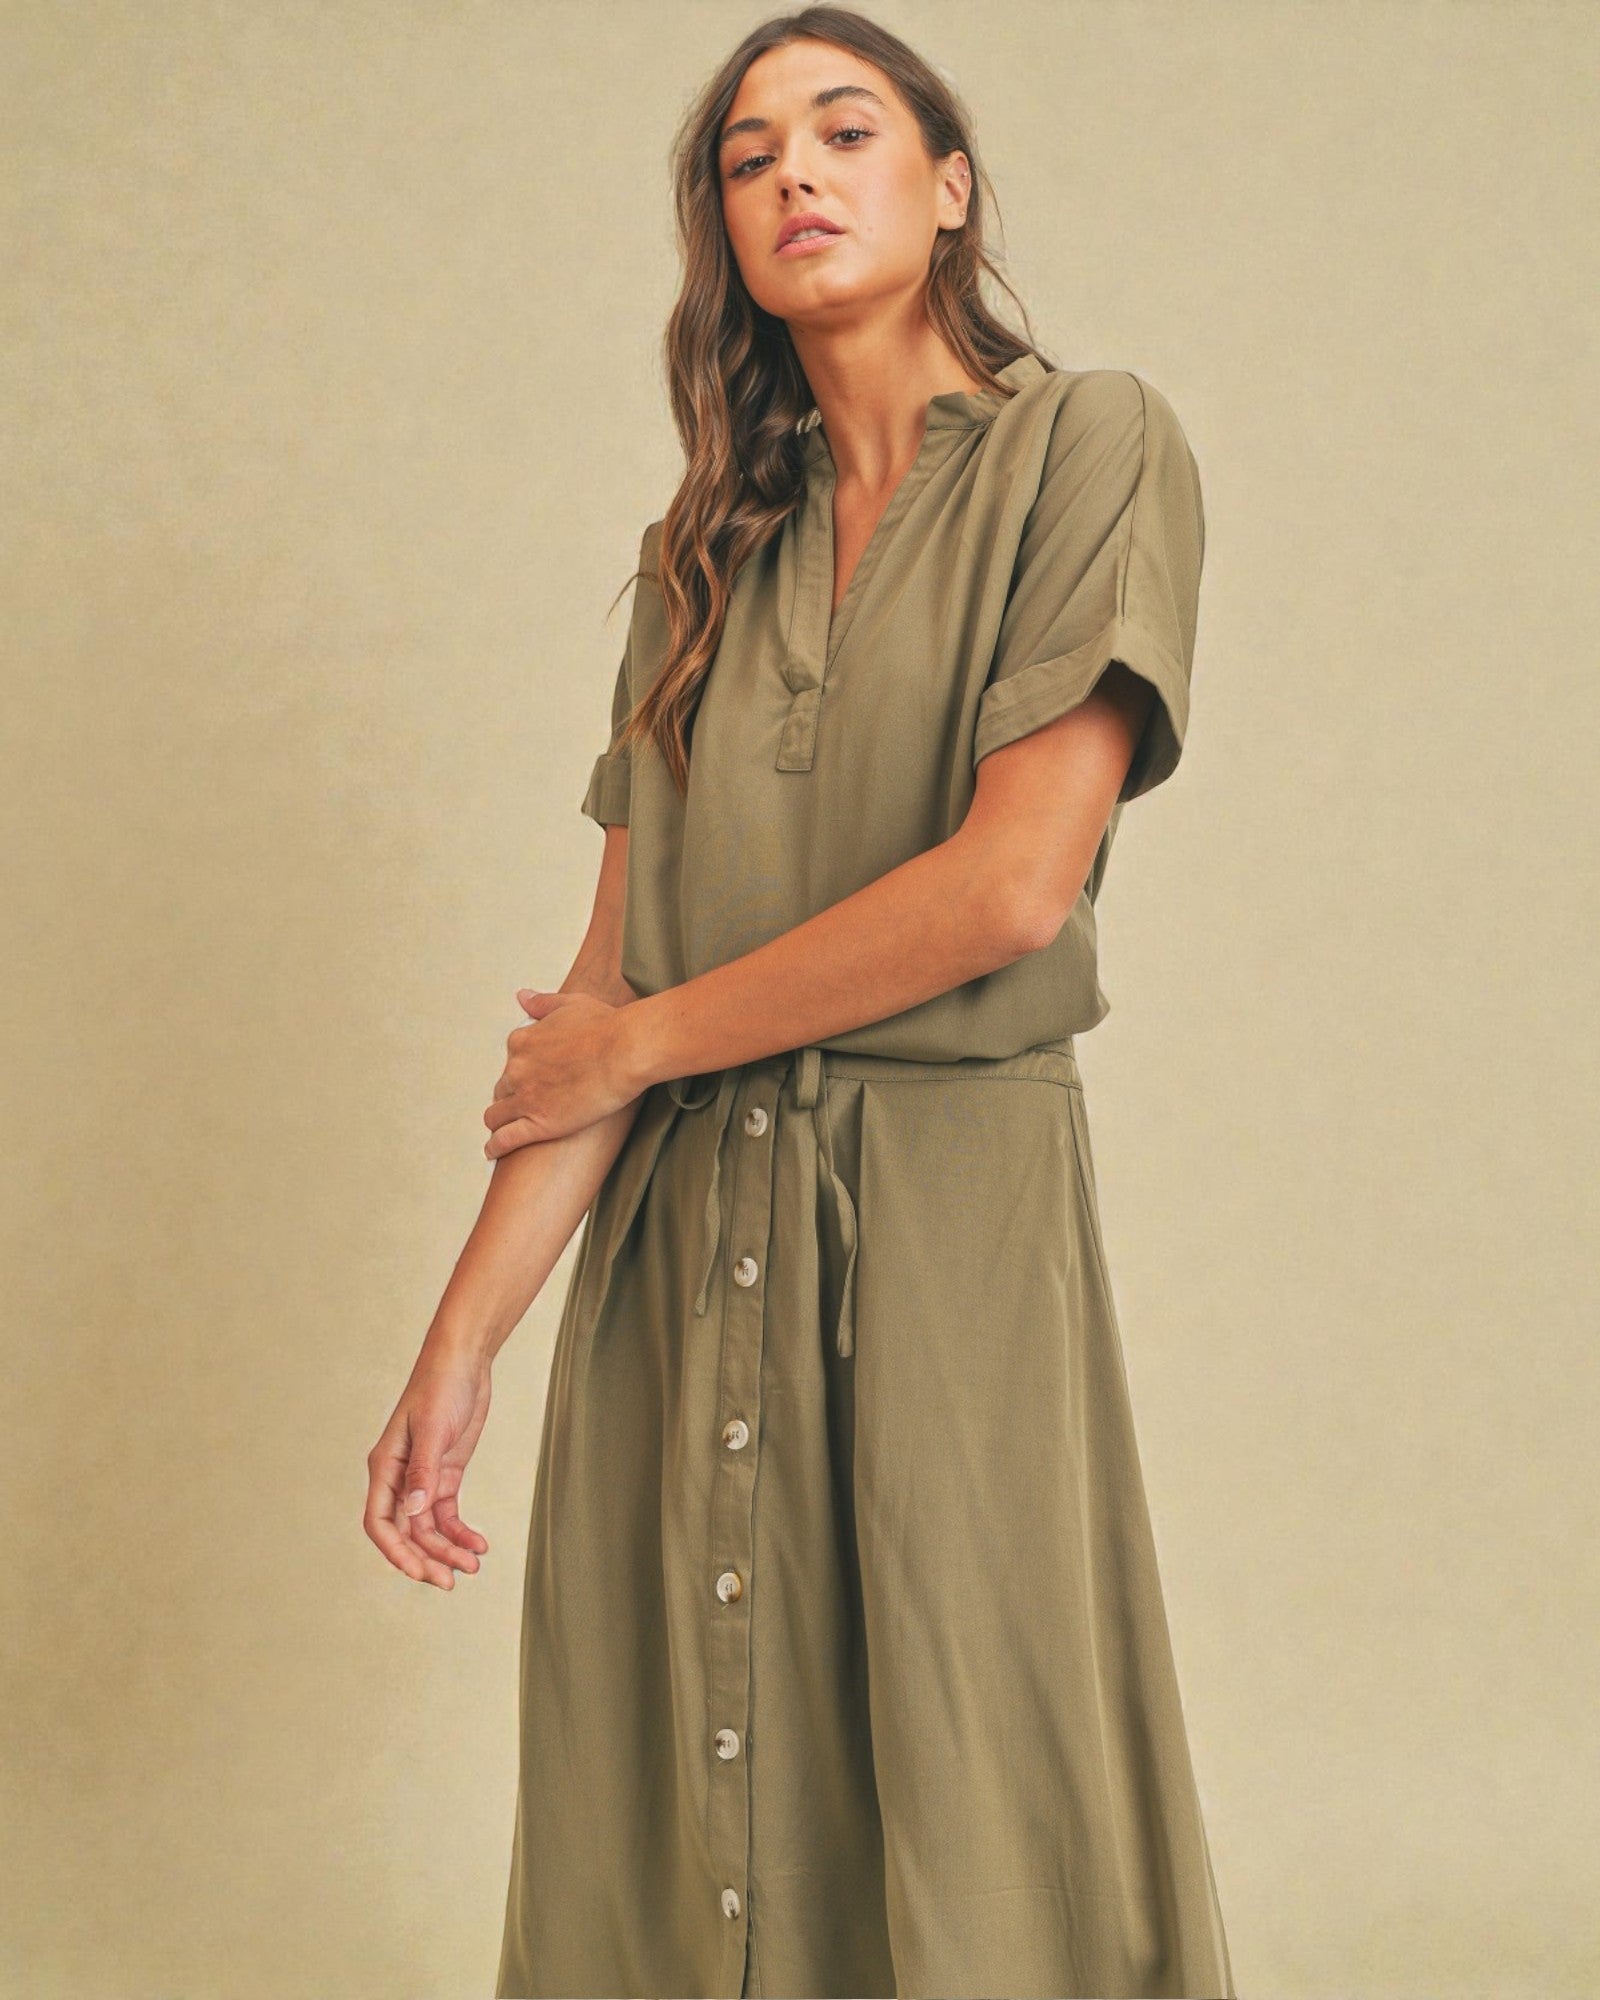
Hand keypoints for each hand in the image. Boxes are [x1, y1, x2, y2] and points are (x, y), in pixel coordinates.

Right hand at [364, 1349, 491, 1589]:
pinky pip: (447, 1514)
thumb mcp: (434, 1429)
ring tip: (473, 1566)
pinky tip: (478, 1545)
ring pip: (428, 1529)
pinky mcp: (445, 1475)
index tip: (419, 1572)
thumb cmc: (441, 1387)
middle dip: (427, 1559)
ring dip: (448, 1550)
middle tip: (451, 1581)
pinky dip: (461, 1532)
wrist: (464, 1362)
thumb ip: (424, 1471)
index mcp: (385, 1467)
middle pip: (406, 1532)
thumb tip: (414, 1511)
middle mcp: (399, 1479)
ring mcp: (423, 1479)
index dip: (396, 1551)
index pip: (379, 1522)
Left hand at [482, 987, 636, 1158]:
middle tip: (528, 1104)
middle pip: (502, 1088)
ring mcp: (525, 1098)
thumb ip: (542, 1003)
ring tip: (503, 1130)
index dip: (522, 1072)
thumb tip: (522, 997)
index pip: (511, 1061)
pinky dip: (495, 1147)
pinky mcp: (538, 1124)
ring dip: (499, 1121)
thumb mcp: (570, 1004)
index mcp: (522, 1041)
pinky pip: (504, 1140)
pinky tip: (492, 1151)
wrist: (626, 1051)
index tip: (533, 1078)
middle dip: (511, 1096)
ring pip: (496, 1115)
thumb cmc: (606, 1026)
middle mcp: (517, 1069)